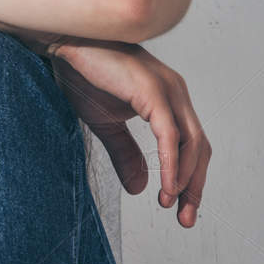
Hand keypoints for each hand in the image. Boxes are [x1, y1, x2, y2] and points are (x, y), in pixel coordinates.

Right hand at [49, 38, 210, 227]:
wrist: (63, 45)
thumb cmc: (83, 76)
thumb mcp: (106, 125)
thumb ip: (125, 154)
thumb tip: (141, 188)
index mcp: (168, 100)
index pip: (192, 146)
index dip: (191, 180)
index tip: (182, 210)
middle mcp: (175, 93)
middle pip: (200, 148)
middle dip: (195, 187)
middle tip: (185, 219)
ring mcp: (167, 89)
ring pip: (191, 143)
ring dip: (185, 179)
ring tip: (171, 205)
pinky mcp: (152, 91)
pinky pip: (170, 135)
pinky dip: (171, 164)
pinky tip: (167, 187)